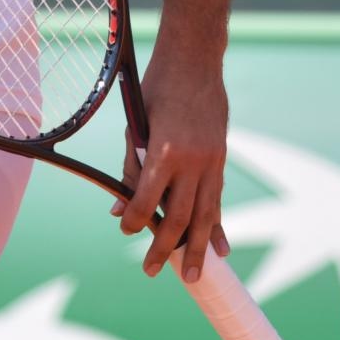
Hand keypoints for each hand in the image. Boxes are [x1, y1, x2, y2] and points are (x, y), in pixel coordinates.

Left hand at [114, 41, 230, 283]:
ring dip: (198, 249)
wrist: (194, 62)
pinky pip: (218, 200)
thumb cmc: (156, 89)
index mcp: (164, 151)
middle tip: (151, 271)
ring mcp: (211, 162)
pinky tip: (221, 250)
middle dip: (165, 248)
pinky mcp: (221, 160)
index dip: (136, 220)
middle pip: (179, 217)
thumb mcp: (135, 125)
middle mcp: (192, 162)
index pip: (147, 200)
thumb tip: (118, 210)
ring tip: (193, 276)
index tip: (126, 230)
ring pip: (205, 215)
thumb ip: (129, 168)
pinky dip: (218, 226)